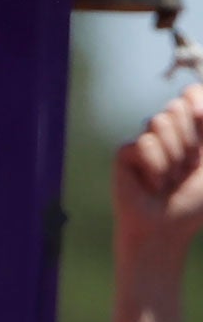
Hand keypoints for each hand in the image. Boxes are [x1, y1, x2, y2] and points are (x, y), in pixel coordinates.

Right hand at [114, 86, 202, 249]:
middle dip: (190, 140)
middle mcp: (168, 132)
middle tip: (188, 168)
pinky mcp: (125, 153)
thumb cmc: (196, 202)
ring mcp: (145, 141)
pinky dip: (155, 168)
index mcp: (194, 129)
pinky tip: (152, 185)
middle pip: (177, 105)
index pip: (192, 93)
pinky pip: (143, 144)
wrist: (168, 228)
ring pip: (159, 121)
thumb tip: (194, 105)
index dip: (197, 101)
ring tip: (170, 180)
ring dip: (174, 157)